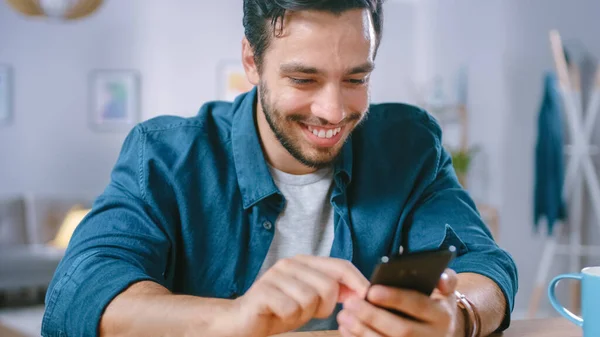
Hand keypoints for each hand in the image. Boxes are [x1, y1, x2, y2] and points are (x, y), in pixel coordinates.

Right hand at [227, 255, 369, 336]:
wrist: (243, 321)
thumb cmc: (281, 310)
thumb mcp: (312, 300)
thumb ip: (333, 291)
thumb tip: (362, 290)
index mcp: (304, 262)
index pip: (340, 265)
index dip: (358, 281)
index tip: (368, 298)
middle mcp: (290, 263)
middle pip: (329, 285)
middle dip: (326, 307)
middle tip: (310, 312)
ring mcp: (275, 275)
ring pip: (311, 299)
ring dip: (304, 314)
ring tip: (291, 312)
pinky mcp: (263, 291)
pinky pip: (291, 308)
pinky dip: (289, 318)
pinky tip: (278, 315)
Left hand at [337, 269, 461, 336]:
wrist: (439, 333)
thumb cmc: (435, 305)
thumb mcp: (445, 292)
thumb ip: (445, 279)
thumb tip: (441, 278)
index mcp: (442, 316)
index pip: (418, 305)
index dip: (395, 298)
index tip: (371, 290)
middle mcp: (433, 336)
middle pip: (402, 330)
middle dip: (373, 316)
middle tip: (351, 303)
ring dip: (363, 331)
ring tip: (344, 316)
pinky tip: (346, 330)